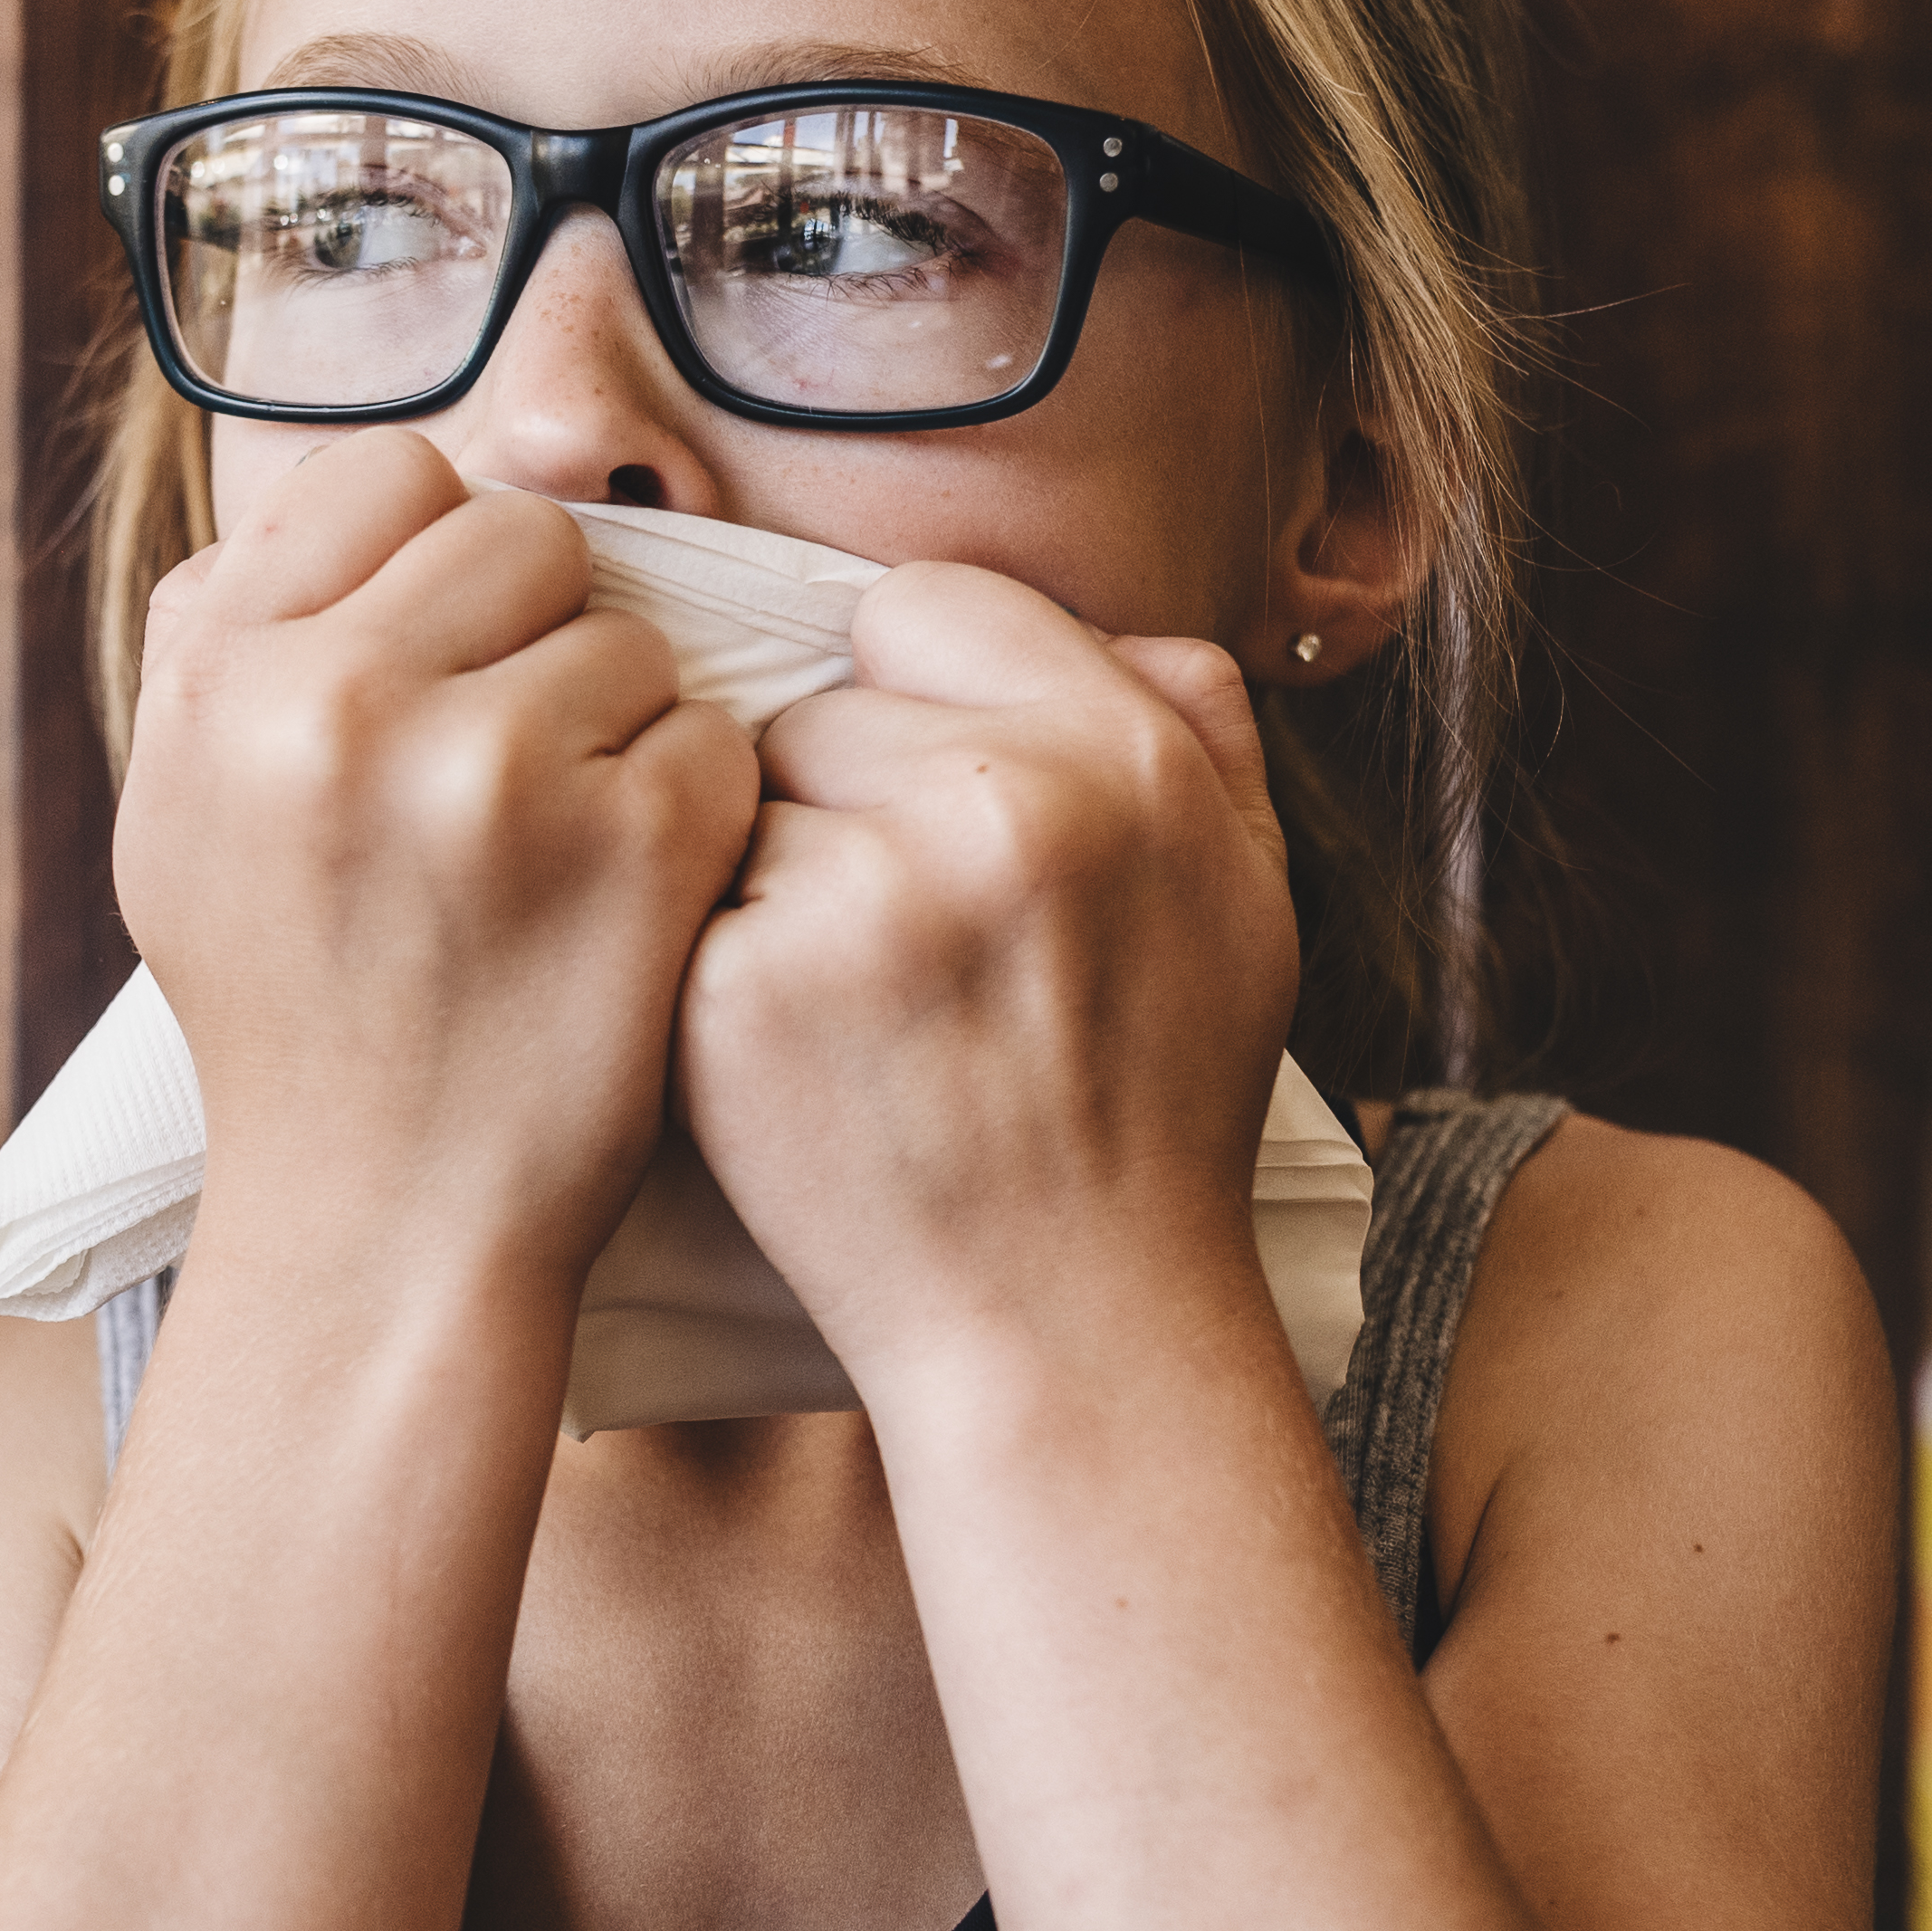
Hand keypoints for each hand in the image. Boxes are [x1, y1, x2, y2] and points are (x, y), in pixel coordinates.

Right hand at [116, 436, 763, 1291]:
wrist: (384, 1231)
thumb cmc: (296, 1019)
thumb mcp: (185, 823)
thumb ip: (224, 648)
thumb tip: (330, 506)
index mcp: (225, 682)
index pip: (381, 472)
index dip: (428, 558)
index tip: (439, 661)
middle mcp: (344, 706)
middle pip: (520, 533)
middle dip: (535, 635)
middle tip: (507, 774)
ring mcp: (498, 770)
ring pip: (628, 635)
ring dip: (619, 729)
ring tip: (552, 860)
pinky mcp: (638, 838)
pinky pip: (711, 737)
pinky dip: (690, 815)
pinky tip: (621, 911)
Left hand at [674, 565, 1298, 1400]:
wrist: (1065, 1325)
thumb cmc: (1153, 1115)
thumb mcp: (1246, 900)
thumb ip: (1196, 733)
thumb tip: (1118, 629)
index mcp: (1127, 756)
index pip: (925, 605)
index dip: (911, 699)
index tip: (923, 798)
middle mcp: (1004, 804)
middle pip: (817, 705)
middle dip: (837, 803)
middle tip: (898, 939)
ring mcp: (865, 897)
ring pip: (738, 804)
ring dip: (768, 883)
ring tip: (854, 1005)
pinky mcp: (743, 986)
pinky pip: (684, 906)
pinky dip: (715, 971)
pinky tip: (793, 1055)